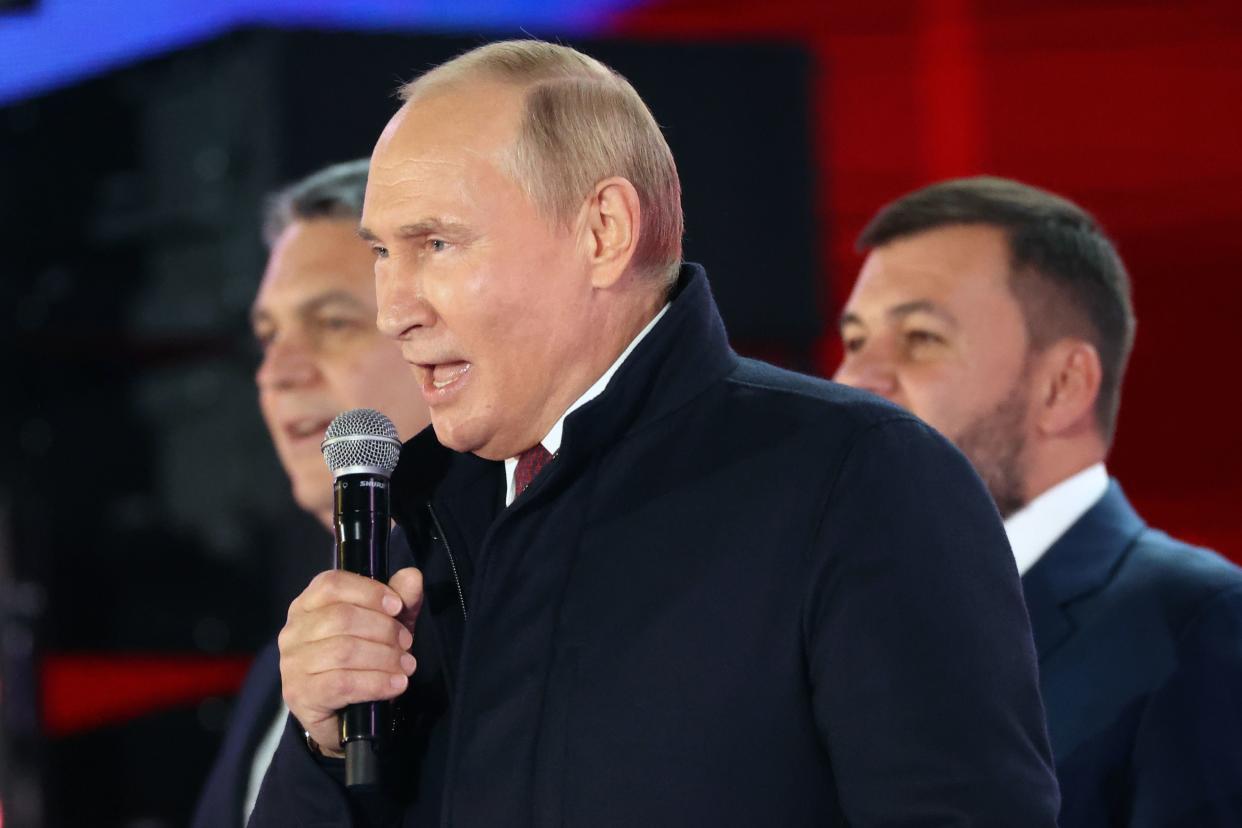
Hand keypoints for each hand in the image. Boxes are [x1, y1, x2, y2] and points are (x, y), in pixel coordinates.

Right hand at [277, 567, 423, 755]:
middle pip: (342, 618)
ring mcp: (292, 664)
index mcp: (308, 605)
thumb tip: (412, 576)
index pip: (332, 584)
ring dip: (384, 658)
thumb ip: (400, 600)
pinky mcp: (300, 694)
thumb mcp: (385, 626)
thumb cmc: (362, 662)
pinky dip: (376, 683)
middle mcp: (293, 631)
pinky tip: (396, 685)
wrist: (343, 715)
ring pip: (344, 651)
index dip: (369, 591)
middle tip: (407, 644)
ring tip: (407, 666)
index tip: (398, 606)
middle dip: (384, 630)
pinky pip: (342, 683)